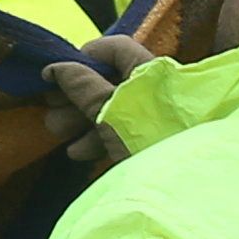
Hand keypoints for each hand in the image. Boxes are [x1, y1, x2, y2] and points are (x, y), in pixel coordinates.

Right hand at [39, 34, 158, 169]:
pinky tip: (81, 152)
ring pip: (110, 106)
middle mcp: (154, 87)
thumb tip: (56, 67)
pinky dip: (98, 136)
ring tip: (60, 133)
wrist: (187, 190)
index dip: (82, 59)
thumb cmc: (152, 143)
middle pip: (107, 79)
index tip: (56, 78)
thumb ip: (84, 88)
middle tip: (51, 109)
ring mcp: (153, 115)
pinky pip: (121, 129)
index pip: (113, 48)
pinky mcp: (152, 140)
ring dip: (79, 118)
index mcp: (150, 71)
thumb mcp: (111, 114)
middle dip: (73, 95)